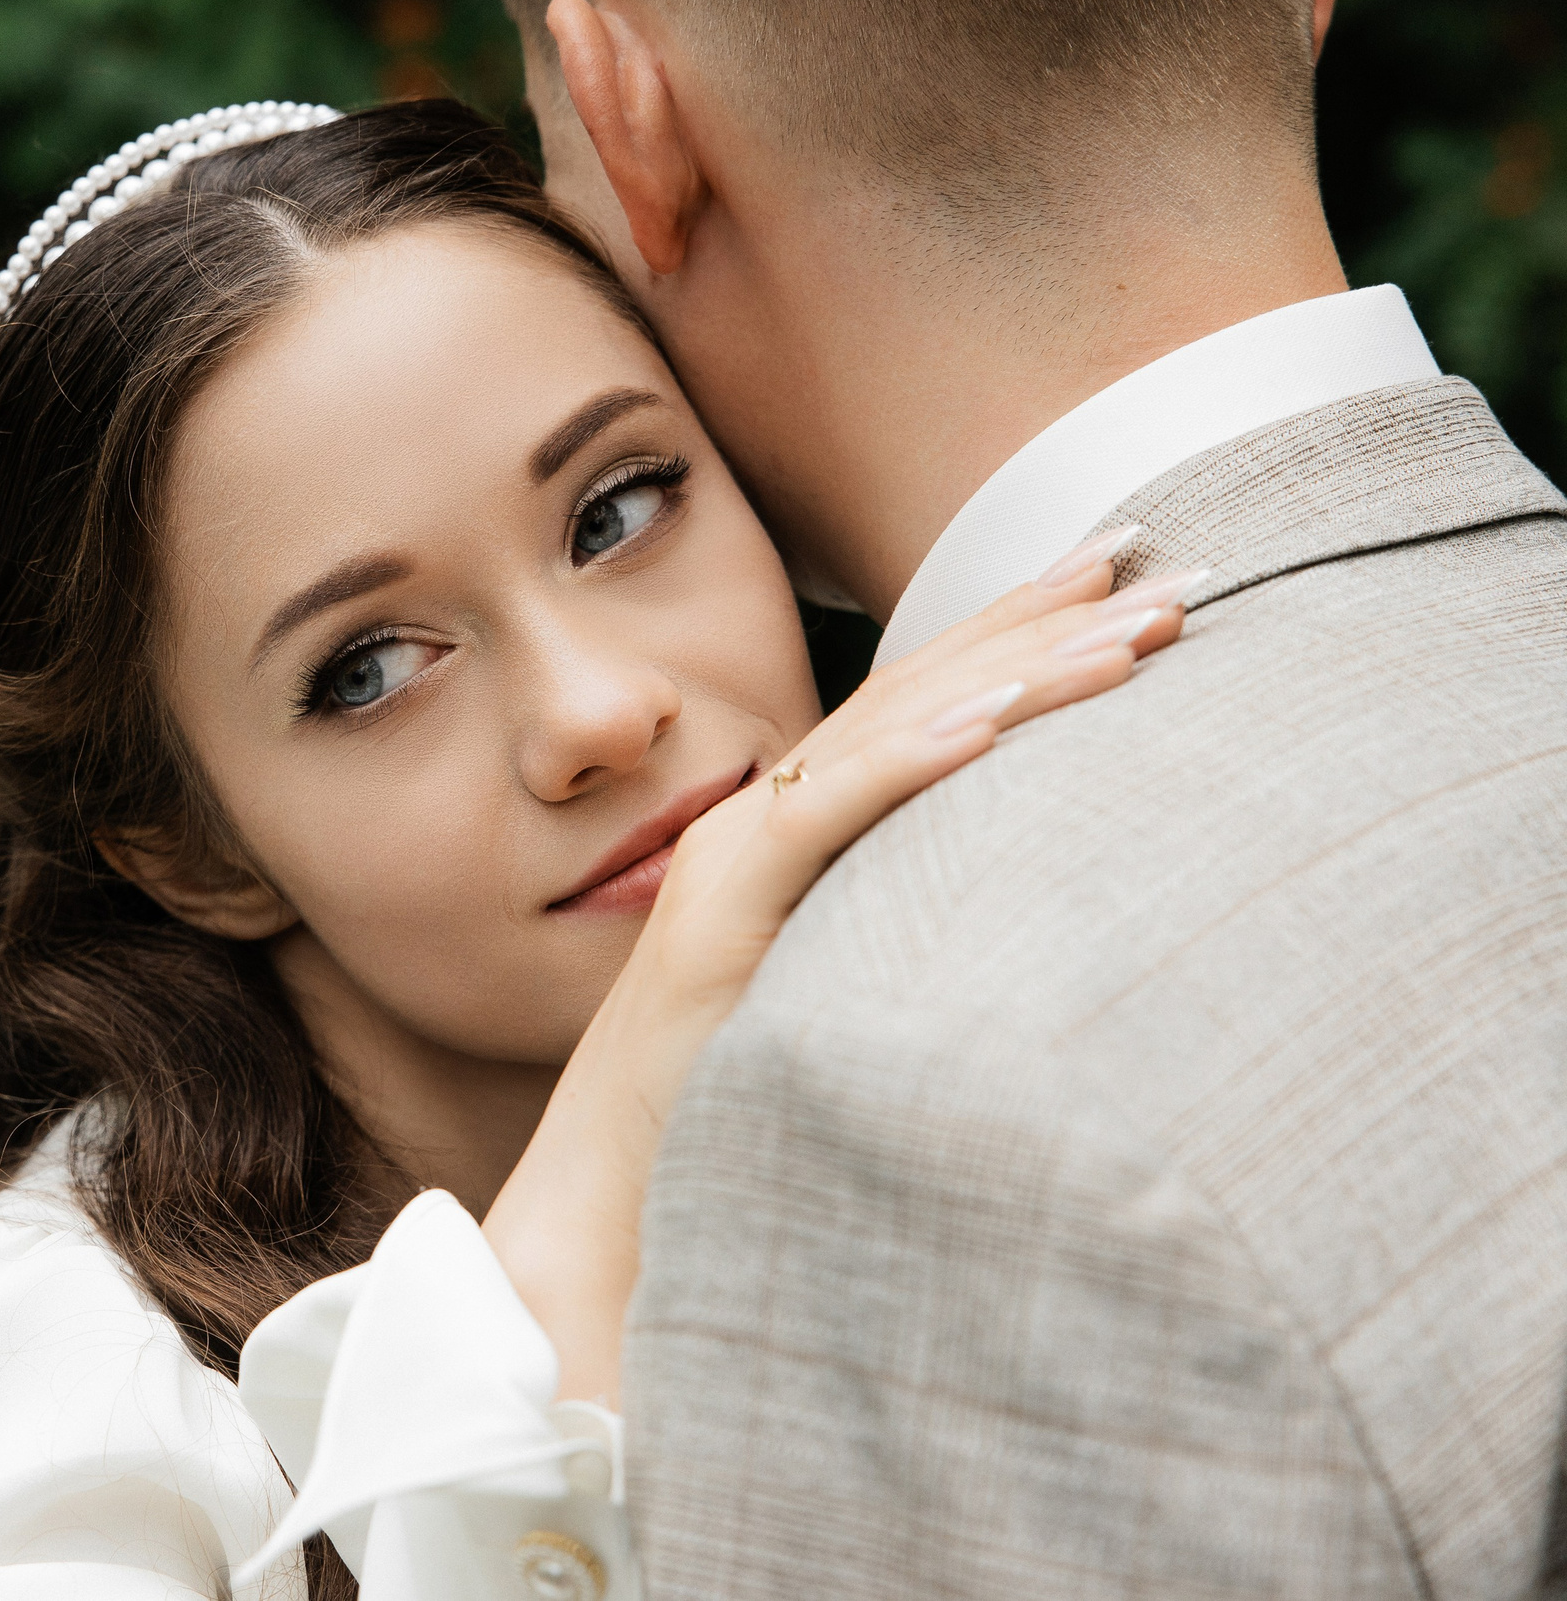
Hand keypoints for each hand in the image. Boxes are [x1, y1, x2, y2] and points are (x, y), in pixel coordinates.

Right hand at [485, 529, 1198, 1403]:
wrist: (608, 1201)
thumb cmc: (723, 1117)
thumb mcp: (842, 1004)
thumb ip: (906, 940)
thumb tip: (1029, 932)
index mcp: (795, 834)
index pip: (923, 707)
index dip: (1019, 633)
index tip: (1119, 582)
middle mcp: (763, 821)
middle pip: (919, 692)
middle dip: (1043, 622)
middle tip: (1160, 566)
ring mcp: (737, 856)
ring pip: (891, 735)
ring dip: (1017, 675)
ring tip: (1128, 634)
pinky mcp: (723, 908)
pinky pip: (829, 816)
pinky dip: (914, 762)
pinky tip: (999, 723)